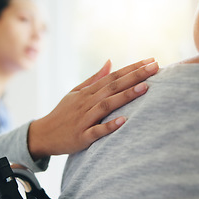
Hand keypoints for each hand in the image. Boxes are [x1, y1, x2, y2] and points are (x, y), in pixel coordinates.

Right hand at [28, 58, 158, 159]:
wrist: (43, 134)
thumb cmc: (62, 113)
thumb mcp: (75, 92)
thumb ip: (94, 78)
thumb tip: (110, 62)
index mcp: (87, 92)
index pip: (113, 77)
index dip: (132, 68)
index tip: (151, 61)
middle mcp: (86, 103)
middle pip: (112, 87)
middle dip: (135, 76)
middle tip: (155, 67)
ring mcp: (84, 120)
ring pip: (106, 105)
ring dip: (125, 96)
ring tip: (145, 88)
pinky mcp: (81, 137)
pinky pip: (96, 131)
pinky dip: (109, 126)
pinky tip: (123, 121)